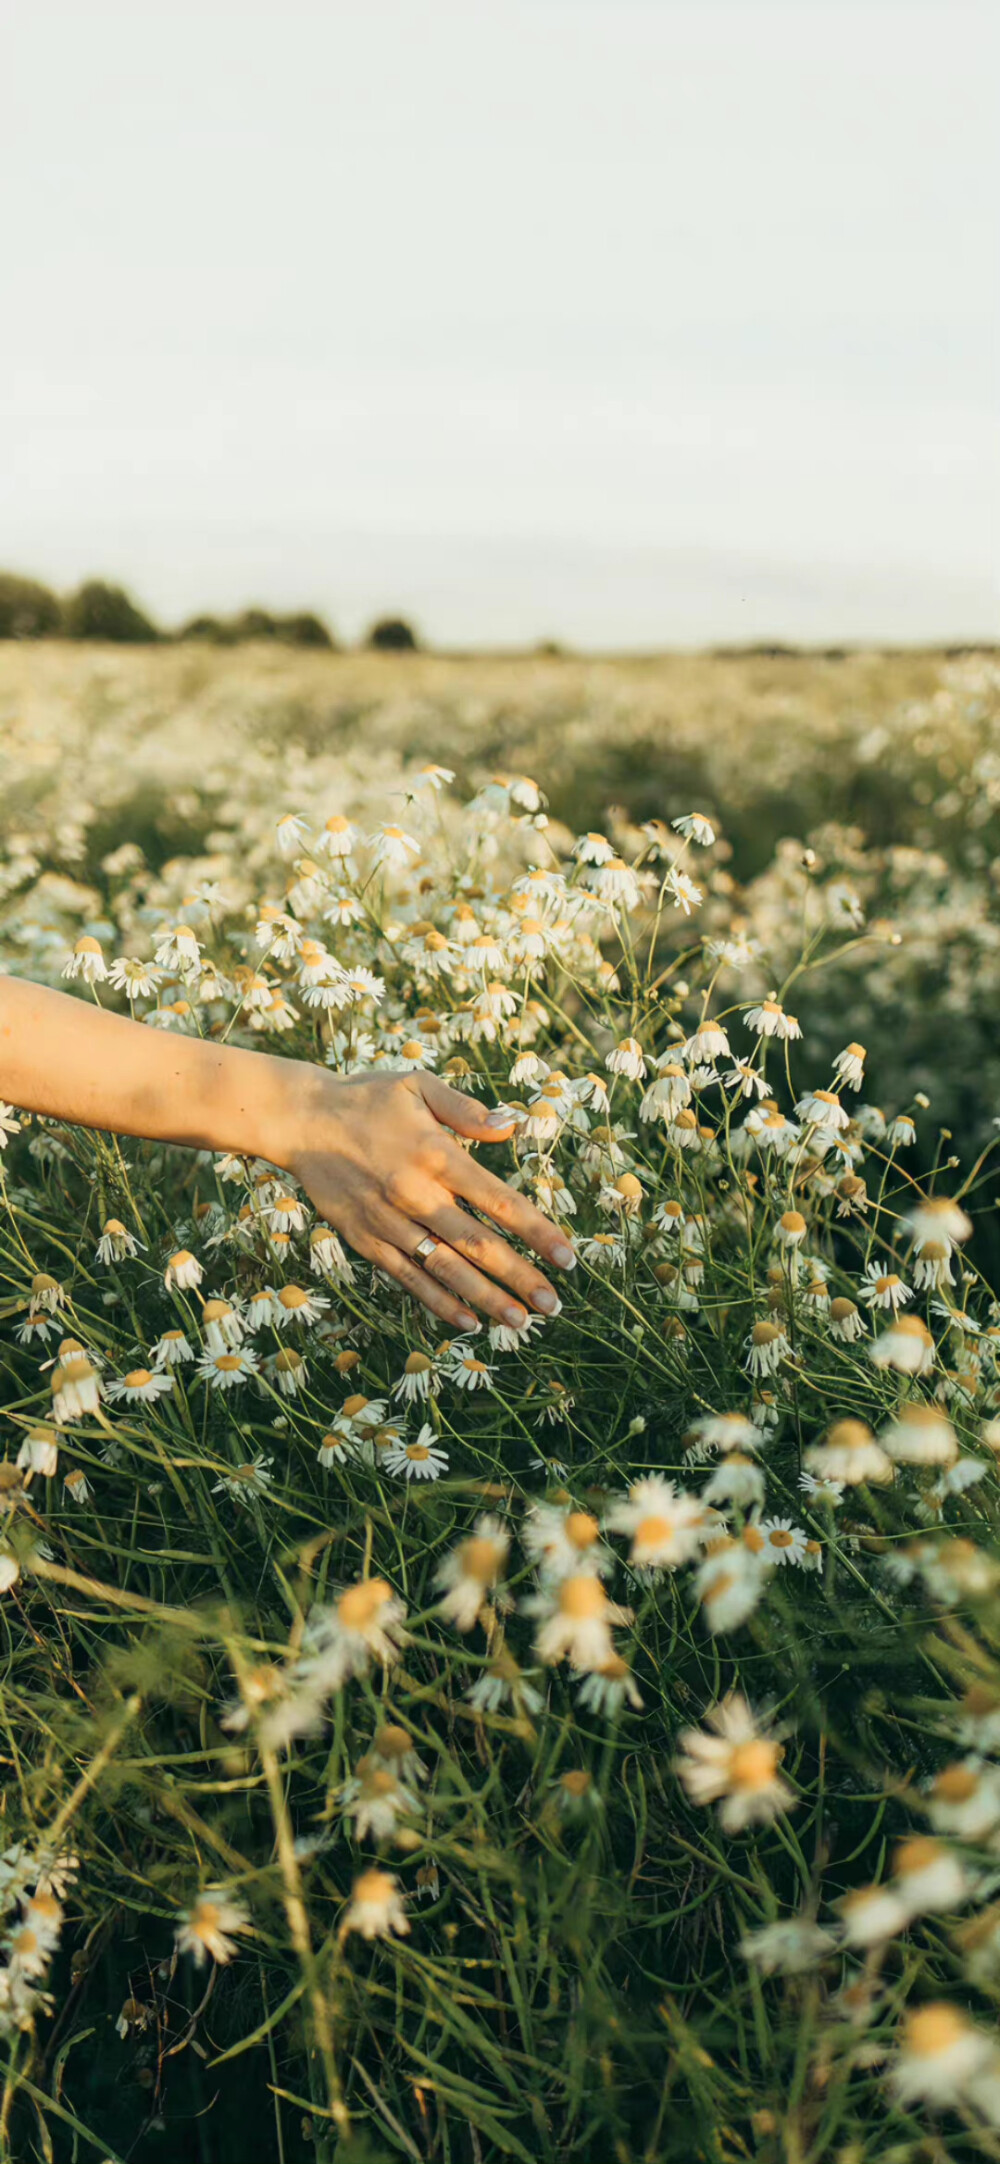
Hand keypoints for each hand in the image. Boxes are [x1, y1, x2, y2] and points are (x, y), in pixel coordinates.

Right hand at [280, 1068, 574, 1331]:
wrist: (301, 1120)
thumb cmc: (367, 1098)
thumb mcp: (418, 1086)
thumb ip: (466, 1109)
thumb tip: (511, 1126)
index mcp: (436, 1155)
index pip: (499, 1200)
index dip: (537, 1231)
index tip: (567, 1257)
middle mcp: (416, 1194)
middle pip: (478, 1245)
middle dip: (521, 1278)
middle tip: (554, 1305)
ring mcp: (390, 1222)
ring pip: (445, 1269)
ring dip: (486, 1299)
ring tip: (520, 1323)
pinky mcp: (367, 1240)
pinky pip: (408, 1278)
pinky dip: (438, 1302)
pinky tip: (468, 1322)